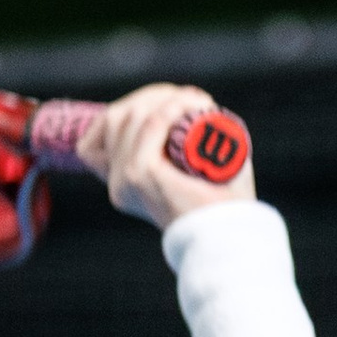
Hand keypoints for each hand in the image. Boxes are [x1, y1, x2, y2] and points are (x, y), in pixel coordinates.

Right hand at [84, 81, 258, 231]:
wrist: (232, 240)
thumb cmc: (223, 207)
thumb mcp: (195, 172)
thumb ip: (179, 146)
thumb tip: (184, 103)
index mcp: (125, 182)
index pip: (105, 130)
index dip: (134, 106)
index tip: (170, 102)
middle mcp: (120, 182)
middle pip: (117, 117)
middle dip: (152, 97)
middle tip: (191, 100)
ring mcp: (127, 179)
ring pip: (132, 116)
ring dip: (166, 98)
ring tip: (197, 103)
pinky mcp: (141, 175)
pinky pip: (149, 126)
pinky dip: (170, 108)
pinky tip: (192, 106)